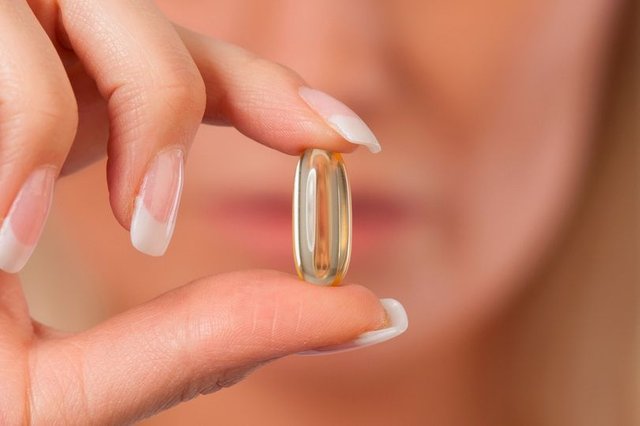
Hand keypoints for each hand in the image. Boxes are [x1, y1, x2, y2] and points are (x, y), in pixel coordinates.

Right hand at [0, 0, 402, 422]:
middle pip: (152, 32)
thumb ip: (210, 342)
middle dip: (189, 96)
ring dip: (89, 117)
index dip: (277, 95)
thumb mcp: (65, 385)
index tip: (352, 138)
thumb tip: (369, 315)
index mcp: (59, 128)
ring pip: (75, 8)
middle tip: (177, 207)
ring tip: (47, 238)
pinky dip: (13, 126)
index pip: (194, 79)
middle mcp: (13, 68)